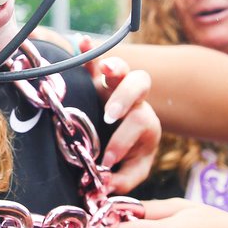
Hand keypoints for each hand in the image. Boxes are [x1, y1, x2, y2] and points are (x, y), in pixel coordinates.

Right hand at [96, 61, 158, 194]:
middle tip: (109, 115)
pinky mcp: (97, 80)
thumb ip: (124, 180)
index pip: (140, 124)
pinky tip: (81, 42)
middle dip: (124, 98)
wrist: (126, 140)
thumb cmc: (130, 155)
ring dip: (113, 67)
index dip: (122, 142)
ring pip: (122, 68)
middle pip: (140, 84)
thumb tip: (104, 185)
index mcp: (146, 122)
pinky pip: (95, 61)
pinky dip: (89, 51)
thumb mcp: (133, 171)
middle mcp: (134, 100)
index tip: (105, 161)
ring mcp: (116, 87)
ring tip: (104, 69)